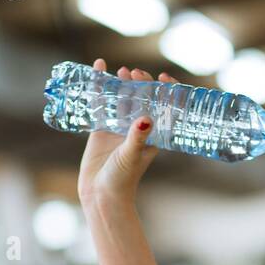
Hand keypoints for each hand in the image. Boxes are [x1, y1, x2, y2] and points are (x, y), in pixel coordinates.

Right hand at [77, 58, 176, 206]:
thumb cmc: (122, 179)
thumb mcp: (131, 156)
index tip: (162, 76)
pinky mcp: (102, 128)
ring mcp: (119, 127)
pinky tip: (98, 70)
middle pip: (143, 98)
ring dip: (123, 84)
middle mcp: (138, 128)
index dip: (166, 90)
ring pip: (122, 98)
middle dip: (141, 83)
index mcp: (153, 134)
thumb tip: (145, 119)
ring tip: (121, 71)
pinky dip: (101, 88)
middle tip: (134, 73)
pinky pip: (102, 104)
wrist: (101, 195)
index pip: (164, 107)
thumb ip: (137, 137)